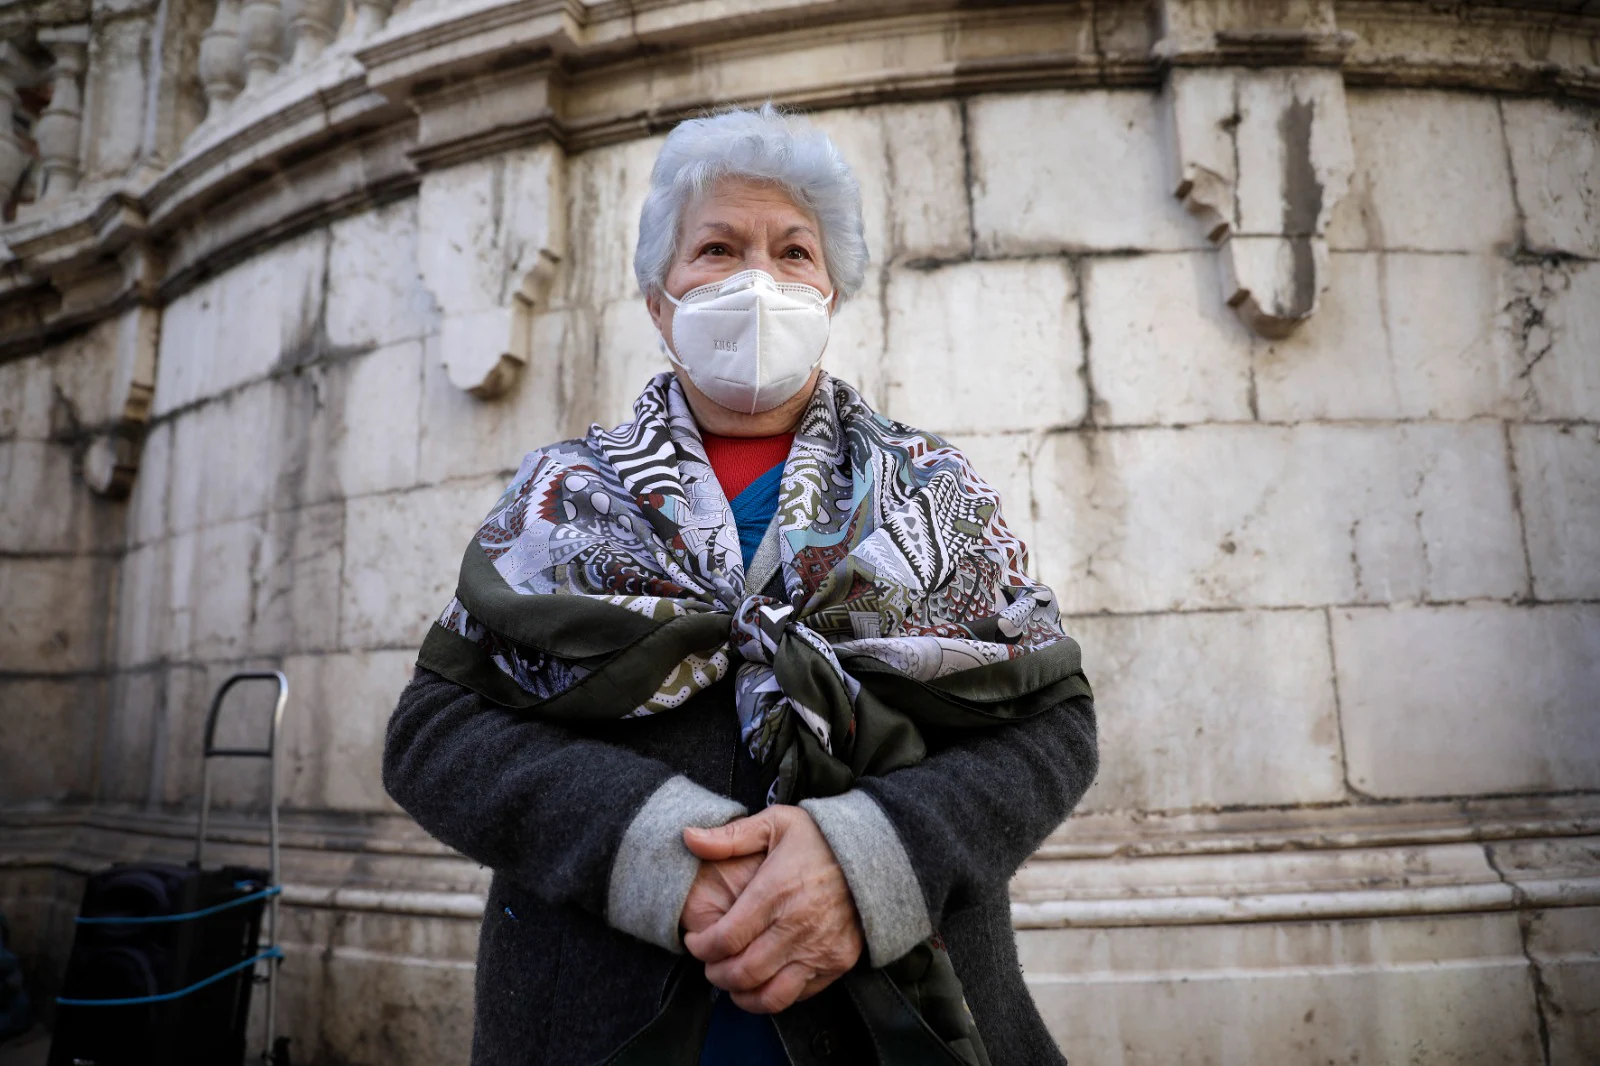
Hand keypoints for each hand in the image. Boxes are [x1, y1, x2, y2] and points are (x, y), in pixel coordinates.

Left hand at [681, 805, 862, 1014]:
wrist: (875, 854)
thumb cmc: (821, 838)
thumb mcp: (776, 823)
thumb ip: (730, 836)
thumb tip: (688, 837)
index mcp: (775, 892)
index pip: (725, 938)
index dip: (701, 947)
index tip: (695, 941)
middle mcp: (797, 926)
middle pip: (743, 972)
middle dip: (716, 974)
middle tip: (710, 964)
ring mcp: (819, 948)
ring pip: (770, 995)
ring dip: (743, 995)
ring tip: (733, 980)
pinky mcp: (837, 962)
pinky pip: (798, 995)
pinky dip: (774, 995)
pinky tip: (764, 979)